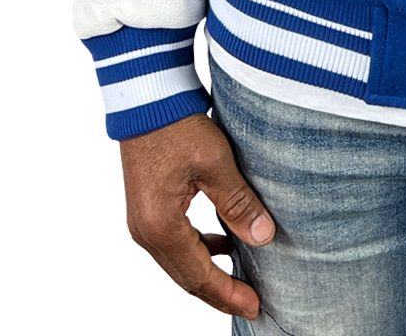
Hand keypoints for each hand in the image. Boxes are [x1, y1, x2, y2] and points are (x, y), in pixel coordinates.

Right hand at [119, 112, 275, 318]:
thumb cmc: (177, 126)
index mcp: (161, 227)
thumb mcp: (215, 163)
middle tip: (252, 301)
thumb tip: (262, 237)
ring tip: (240, 278)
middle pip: (185, 277)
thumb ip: (238, 203)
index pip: (198, 277)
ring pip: (179, 262)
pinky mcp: (147, 207)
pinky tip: (221, 243)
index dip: (228, 294)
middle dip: (219, 291)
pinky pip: (173, 242)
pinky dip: (198, 250)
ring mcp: (142, 220)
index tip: (254, 306)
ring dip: (208, 272)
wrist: (146, 98)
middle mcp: (146, 231)